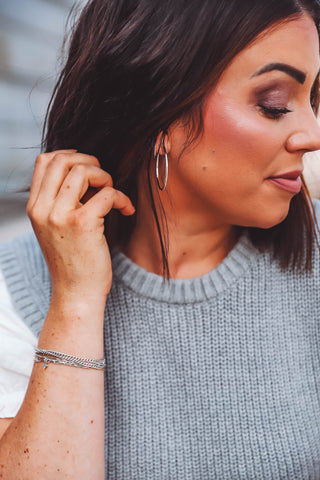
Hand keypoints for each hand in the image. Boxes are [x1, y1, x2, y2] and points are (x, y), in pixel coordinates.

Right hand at [26, 150, 134, 304]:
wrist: (76, 293)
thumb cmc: (73, 260)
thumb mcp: (56, 227)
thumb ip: (62, 199)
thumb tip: (85, 169)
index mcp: (34, 207)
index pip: (44, 161)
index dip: (69, 155)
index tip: (88, 166)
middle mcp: (42, 209)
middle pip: (63, 160)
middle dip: (90, 161)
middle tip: (104, 179)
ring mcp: (60, 216)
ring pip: (83, 171)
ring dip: (105, 177)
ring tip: (112, 194)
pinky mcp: (83, 224)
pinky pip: (107, 193)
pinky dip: (122, 197)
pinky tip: (127, 209)